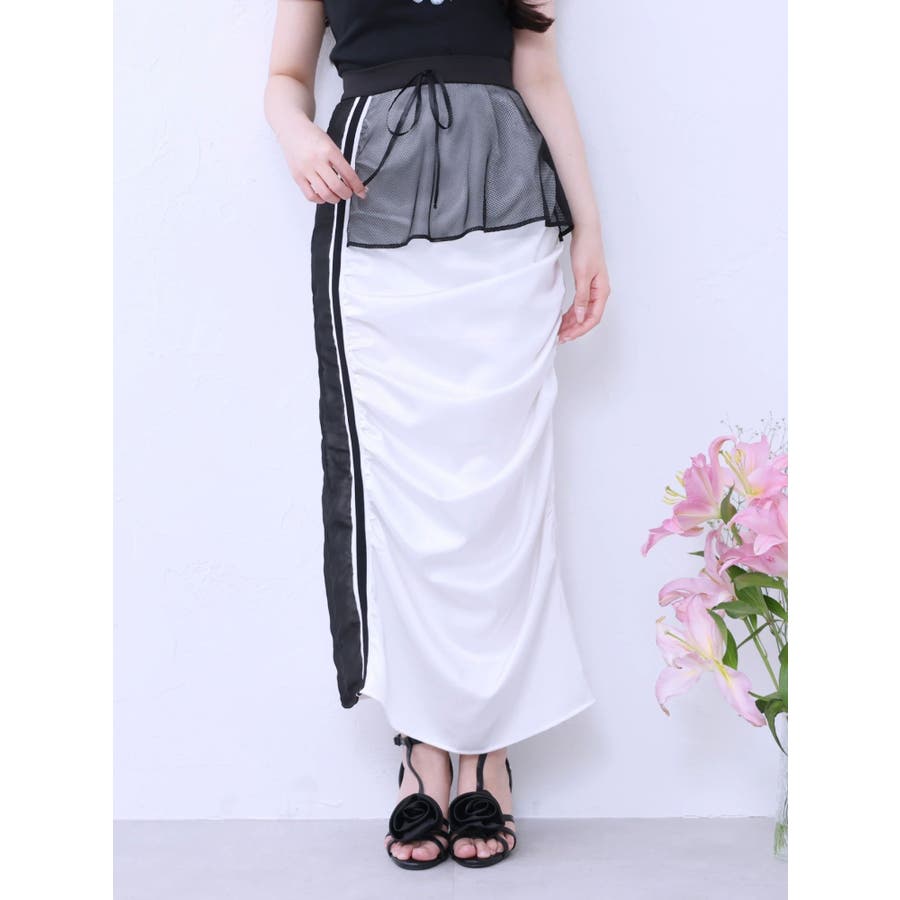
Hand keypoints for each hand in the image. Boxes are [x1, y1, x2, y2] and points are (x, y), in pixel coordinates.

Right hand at [277, 116, 367, 204]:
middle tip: (348, 193)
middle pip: (337, 187)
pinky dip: (319, 200)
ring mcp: (306, 169)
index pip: (348, 173)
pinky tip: (323, 196)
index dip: (357, 186)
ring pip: (324, 194)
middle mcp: (317, 160)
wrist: (292, 129)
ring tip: (337, 196)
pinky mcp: (297, 176)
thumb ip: (340, 162)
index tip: (361, 192)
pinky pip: (310, 195)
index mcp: (329, 150)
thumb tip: (352, 182)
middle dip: (346, 194)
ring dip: (334, 199)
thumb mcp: (331, 144)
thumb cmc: (312, 136)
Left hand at [558, 225, 610, 342]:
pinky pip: (580, 305)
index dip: (580, 329)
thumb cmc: (587, 250)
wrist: (586, 232)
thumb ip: (581, 298)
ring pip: (583, 313)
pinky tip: (564, 318)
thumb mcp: (582, 275)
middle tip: (561, 337)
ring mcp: (594, 290)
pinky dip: (572, 313)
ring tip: (560, 331)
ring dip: (573, 323)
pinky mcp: (587, 285)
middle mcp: (600, 293)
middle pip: (588, 318)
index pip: (593, 318)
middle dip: (575, 329)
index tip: (568, 336)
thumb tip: (579, 317)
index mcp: (602, 292)